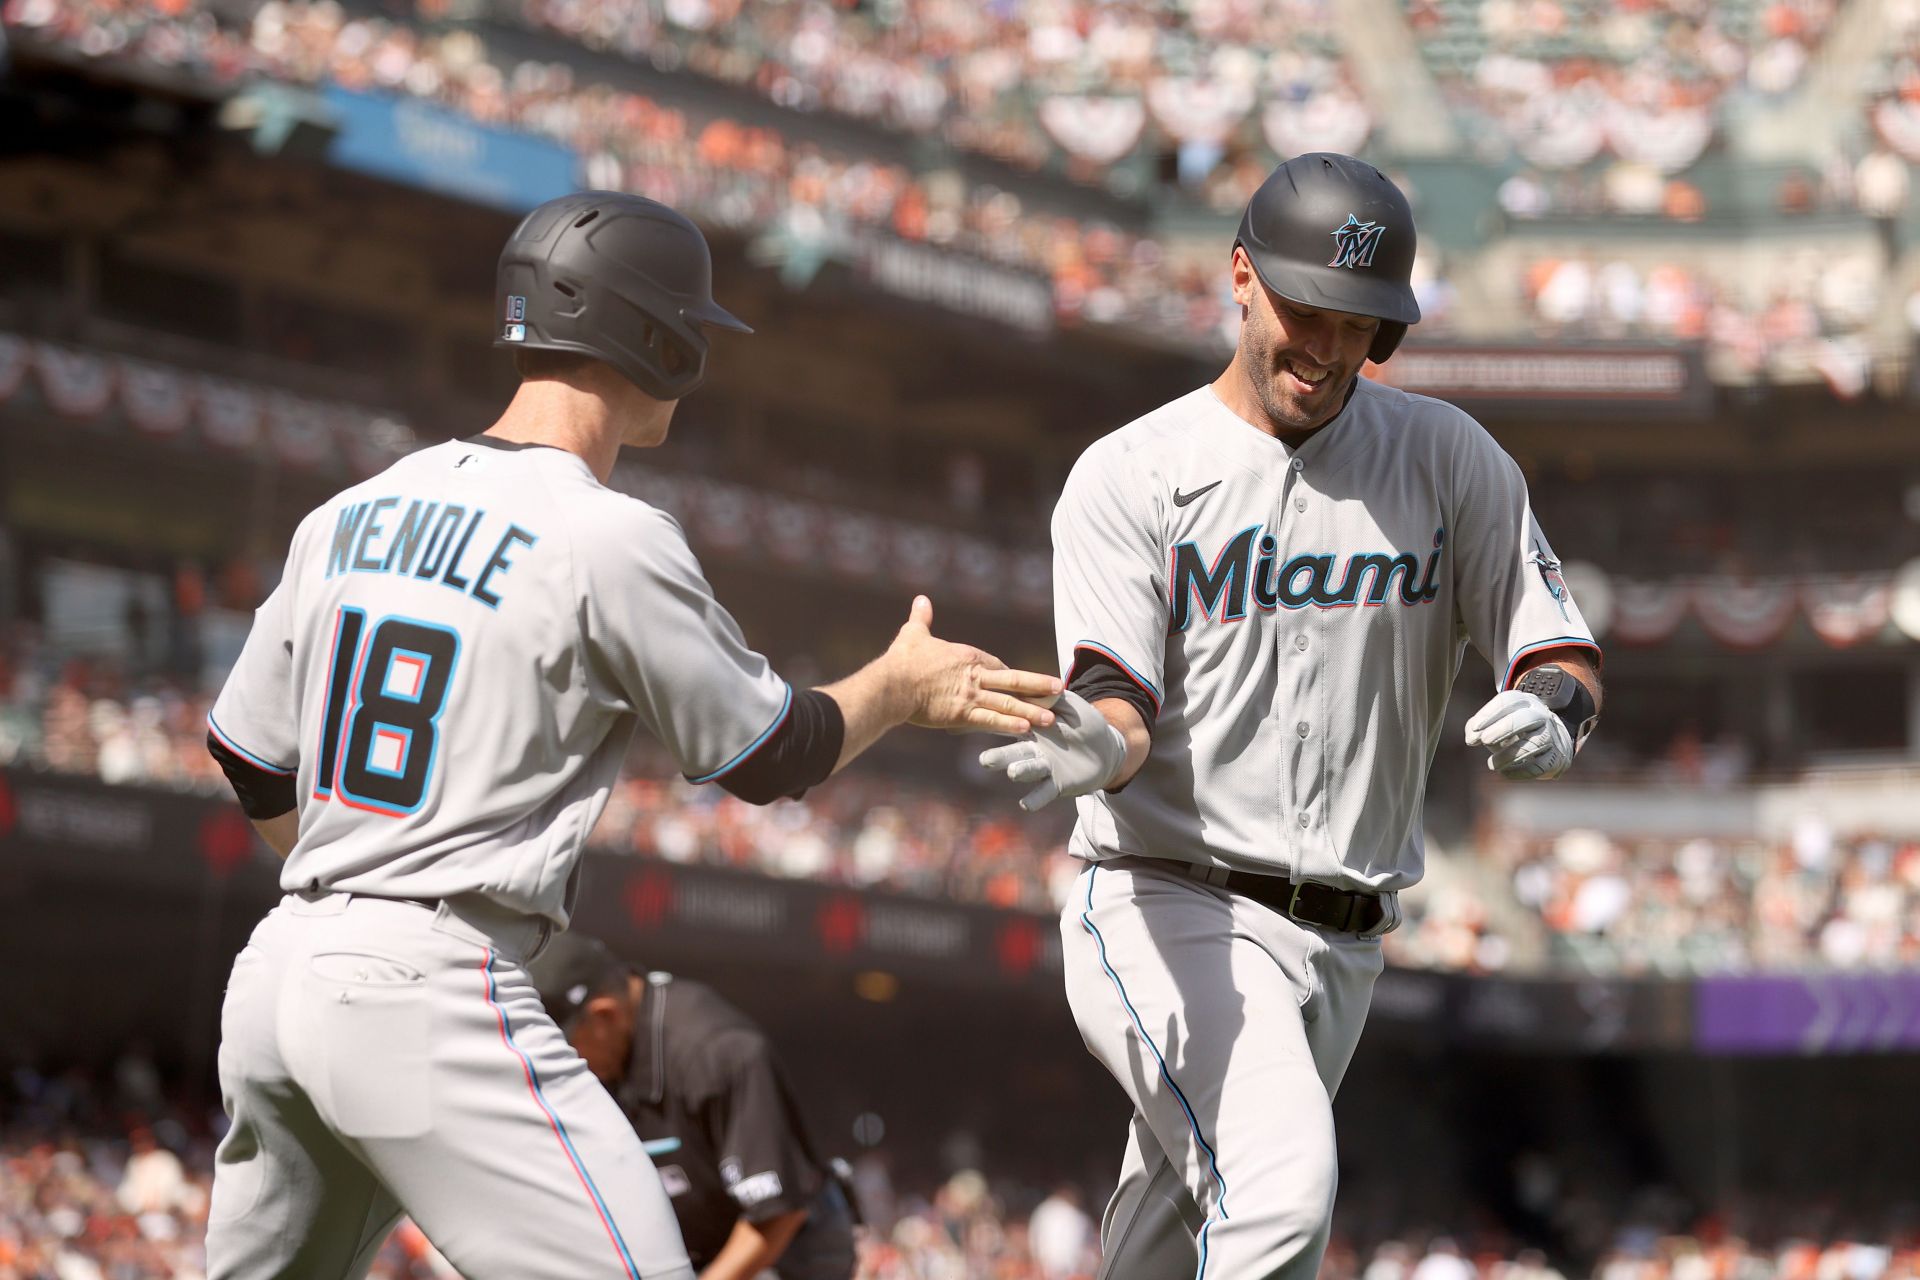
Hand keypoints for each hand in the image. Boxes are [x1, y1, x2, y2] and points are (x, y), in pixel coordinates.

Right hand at [886, 596, 1059, 734]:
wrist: (893, 684)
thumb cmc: (902, 660)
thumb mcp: (914, 634)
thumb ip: (922, 618)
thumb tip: (921, 599)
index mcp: (967, 657)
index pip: (996, 665)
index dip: (1010, 675)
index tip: (1024, 681)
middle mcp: (974, 675)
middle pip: (1012, 680)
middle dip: (1037, 685)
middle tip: (1059, 690)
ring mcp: (970, 696)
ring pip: (1007, 703)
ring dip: (1031, 710)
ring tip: (1051, 718)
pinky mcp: (962, 714)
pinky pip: (991, 720)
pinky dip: (1009, 724)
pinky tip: (1027, 729)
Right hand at [978, 690, 1126, 810]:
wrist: (1105, 747)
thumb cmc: (1082, 722)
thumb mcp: (1068, 704)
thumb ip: (1052, 697)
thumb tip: (1037, 686)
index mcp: (1032, 727)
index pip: (1013, 726)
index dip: (1005, 724)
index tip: (994, 723)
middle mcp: (1032, 749)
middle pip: (1011, 753)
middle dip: (998, 756)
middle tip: (985, 760)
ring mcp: (1043, 768)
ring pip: (1026, 770)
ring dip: (1019, 772)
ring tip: (1013, 772)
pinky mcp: (1056, 784)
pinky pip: (1043, 792)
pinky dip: (1034, 798)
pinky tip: (1026, 803)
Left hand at [1464, 689, 1572, 780]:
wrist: (1553, 743)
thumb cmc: (1516, 731)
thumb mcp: (1497, 722)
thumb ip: (1477, 726)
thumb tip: (1471, 738)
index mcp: (1525, 702)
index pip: (1508, 701)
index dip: (1489, 714)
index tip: (1475, 730)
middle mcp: (1541, 716)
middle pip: (1526, 718)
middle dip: (1503, 729)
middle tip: (1485, 740)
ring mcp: (1551, 736)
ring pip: (1534, 743)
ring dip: (1510, 755)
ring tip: (1492, 764)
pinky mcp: (1556, 757)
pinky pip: (1540, 765)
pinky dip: (1520, 771)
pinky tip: (1505, 772)